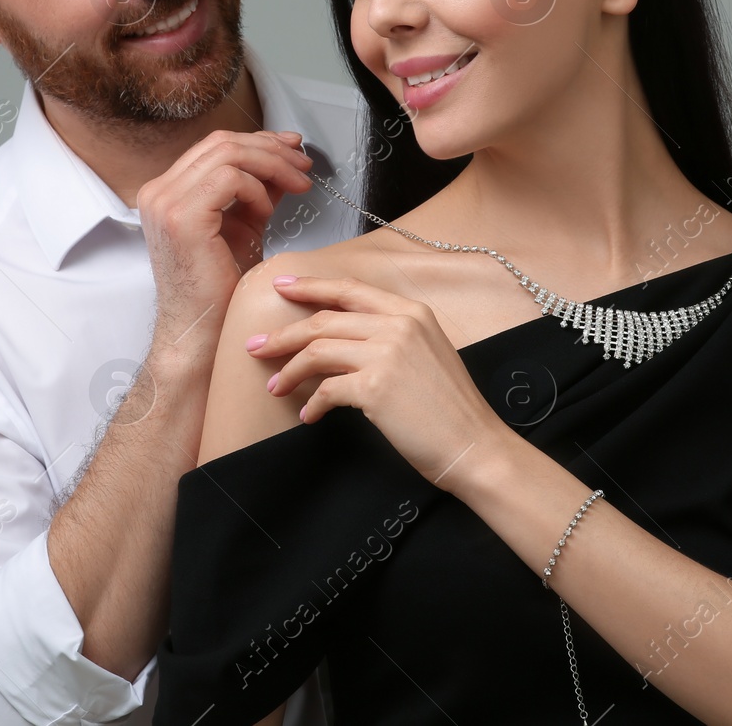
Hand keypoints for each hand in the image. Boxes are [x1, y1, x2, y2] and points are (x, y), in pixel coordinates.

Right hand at [136, 130, 314, 349]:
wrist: (200, 331)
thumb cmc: (217, 289)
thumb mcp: (243, 226)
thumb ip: (258, 192)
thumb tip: (284, 162)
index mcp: (167, 191)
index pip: (215, 146)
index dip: (259, 141)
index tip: (292, 148)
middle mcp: (159, 192)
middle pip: (222, 143)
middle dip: (272, 148)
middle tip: (303, 164)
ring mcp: (165, 202)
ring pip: (228, 154)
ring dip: (273, 165)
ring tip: (298, 186)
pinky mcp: (181, 218)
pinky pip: (229, 179)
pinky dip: (257, 190)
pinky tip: (267, 211)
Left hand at [250, 274, 506, 486]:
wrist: (475, 445)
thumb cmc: (450, 408)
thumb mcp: (427, 354)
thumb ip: (391, 337)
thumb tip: (342, 340)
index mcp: (411, 312)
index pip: (349, 290)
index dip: (311, 286)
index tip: (283, 287)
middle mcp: (399, 325)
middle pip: (324, 321)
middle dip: (284, 334)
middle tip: (256, 347)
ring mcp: (387, 354)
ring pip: (318, 351)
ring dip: (290, 370)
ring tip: (275, 386)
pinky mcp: (376, 387)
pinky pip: (327, 389)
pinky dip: (312, 403)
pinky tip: (309, 416)